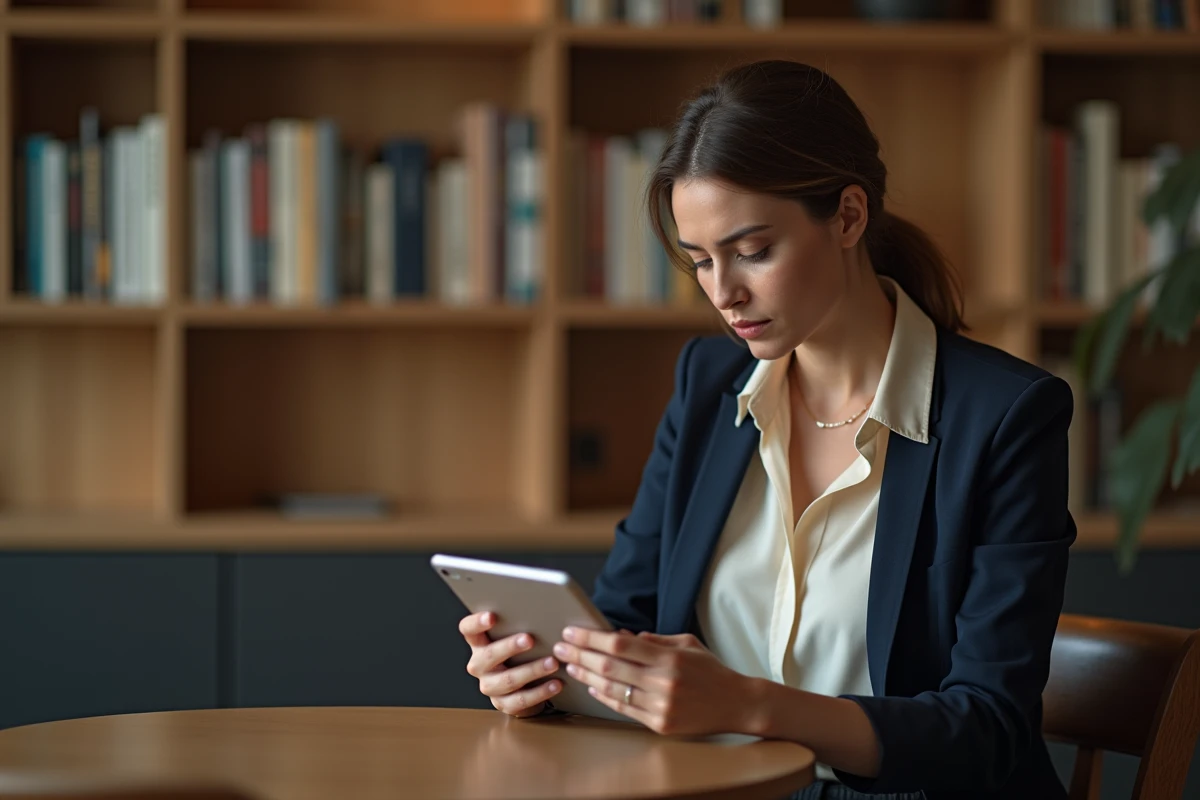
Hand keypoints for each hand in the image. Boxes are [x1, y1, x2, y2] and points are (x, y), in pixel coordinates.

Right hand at [459, 611, 561, 717]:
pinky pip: (522, 700)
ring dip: (532, 670)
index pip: (468, 629)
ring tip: (552, 662)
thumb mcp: (515, 637)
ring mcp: (490, 686)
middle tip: (529, 639)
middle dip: (510, 647)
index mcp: (479, 643)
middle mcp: (479, 665)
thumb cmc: (521, 652)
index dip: (476, 623)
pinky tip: (556, 683)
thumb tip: (541, 608)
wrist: (523, 686)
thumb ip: (519, 624)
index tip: (491, 616)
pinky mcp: (504, 704)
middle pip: (489, 655)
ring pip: (508, 679)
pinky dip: (541, 691)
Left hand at [552, 627, 751, 735]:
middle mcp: (663, 682)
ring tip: (570, 665)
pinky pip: (624, 709)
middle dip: (580, 655)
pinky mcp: (660, 724)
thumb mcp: (686, 643)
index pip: (619, 645)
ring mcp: (660, 706)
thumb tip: (619, 636)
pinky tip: (591, 685)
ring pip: (612, 690)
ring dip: (586, 676)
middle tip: (560, 647)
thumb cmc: (710, 670)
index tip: (572, 631)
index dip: (591, 638)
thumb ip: (653, 640)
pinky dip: (604, 697)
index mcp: (669, 658)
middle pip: (610, 667)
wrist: (736, 704)